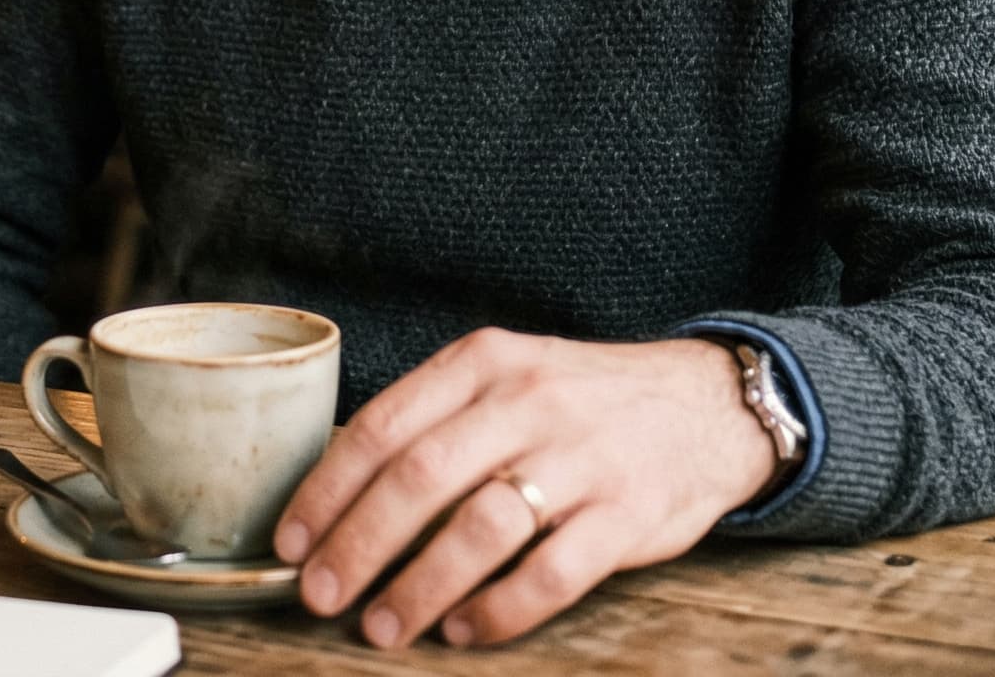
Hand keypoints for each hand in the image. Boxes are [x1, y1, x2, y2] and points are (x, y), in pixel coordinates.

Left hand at [275, 329, 776, 649]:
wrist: (702, 405)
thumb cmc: (579, 401)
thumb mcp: (507, 376)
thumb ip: (438, 421)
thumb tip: (343, 496)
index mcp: (484, 362)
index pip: (384, 425)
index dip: (328, 490)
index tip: (292, 542)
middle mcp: (526, 401)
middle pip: (420, 477)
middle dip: (358, 545)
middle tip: (320, 598)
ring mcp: (580, 456)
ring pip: (479, 527)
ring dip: (419, 587)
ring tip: (382, 628)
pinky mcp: (627, 514)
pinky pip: (550, 572)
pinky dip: (499, 610)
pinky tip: (464, 631)